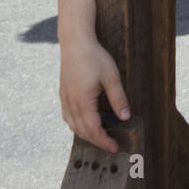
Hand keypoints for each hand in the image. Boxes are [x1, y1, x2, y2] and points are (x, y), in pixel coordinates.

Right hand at [59, 37, 130, 152]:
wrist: (75, 42)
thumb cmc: (94, 56)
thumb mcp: (111, 76)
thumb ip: (118, 98)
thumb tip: (125, 117)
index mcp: (83, 101)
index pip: (93, 129)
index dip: (104, 141)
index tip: (115, 147)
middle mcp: (71, 103)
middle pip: (82, 131)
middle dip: (96, 141)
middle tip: (110, 145)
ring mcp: (65, 98)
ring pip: (72, 125)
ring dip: (85, 134)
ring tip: (100, 137)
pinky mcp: (63, 93)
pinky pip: (67, 116)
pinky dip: (76, 125)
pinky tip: (84, 123)